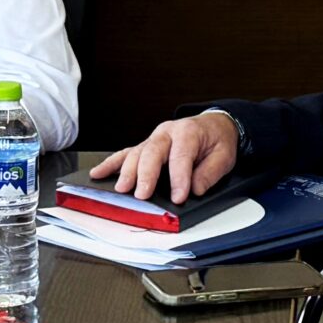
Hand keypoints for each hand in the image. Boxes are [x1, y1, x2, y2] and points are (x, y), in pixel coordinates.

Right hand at [88, 113, 238, 203]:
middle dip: (146, 175)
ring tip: (121, 189)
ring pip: (137, 153)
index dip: (179, 178)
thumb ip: (210, 172)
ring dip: (127, 172)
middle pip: (153, 152)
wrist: (214, 125)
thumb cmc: (217, 140)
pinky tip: (98, 173)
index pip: (182, 156)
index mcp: (189, 132)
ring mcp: (154, 138)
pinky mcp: (146, 146)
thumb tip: (195, 189)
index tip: (178, 197)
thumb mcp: (224, 156)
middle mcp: (168, 132)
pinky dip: (111, 164)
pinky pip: (126, 154)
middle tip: (142, 195)